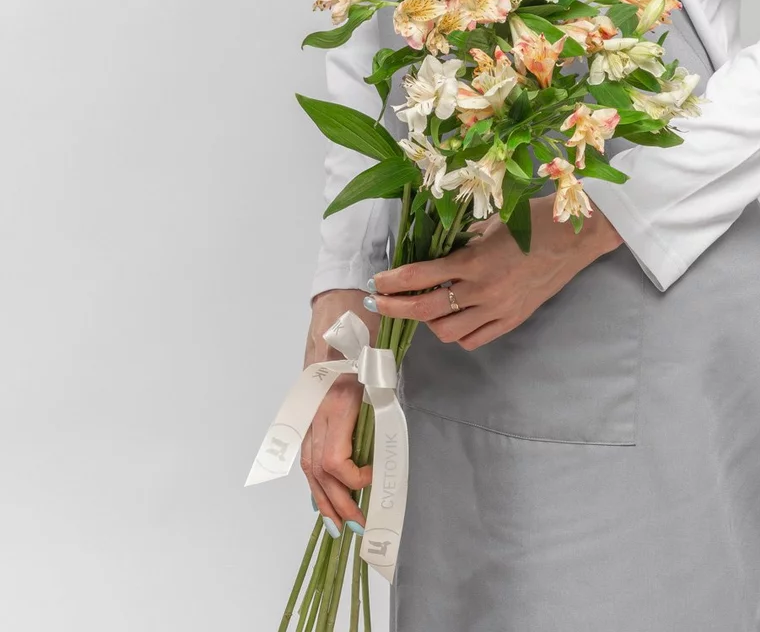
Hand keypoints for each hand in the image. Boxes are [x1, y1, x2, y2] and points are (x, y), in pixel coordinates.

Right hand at [300, 289, 380, 536]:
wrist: (339, 294)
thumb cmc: (365, 319)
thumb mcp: (381, 356)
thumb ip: (383, 393)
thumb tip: (389, 433)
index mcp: (335, 398)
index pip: (333, 459)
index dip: (352, 479)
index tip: (373, 478)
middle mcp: (315, 406)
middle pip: (316, 469)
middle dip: (337, 503)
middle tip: (360, 528)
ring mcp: (307, 405)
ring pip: (306, 461)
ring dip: (322, 496)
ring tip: (338, 524)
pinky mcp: (306, 402)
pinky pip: (305, 446)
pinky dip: (313, 475)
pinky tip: (322, 492)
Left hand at [367, 194, 622, 349]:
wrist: (575, 237)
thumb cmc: (533, 220)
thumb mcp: (489, 223)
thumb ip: (459, 241)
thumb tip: (431, 251)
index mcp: (475, 261)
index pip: (420, 277)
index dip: (392, 282)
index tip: (377, 283)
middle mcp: (483, 290)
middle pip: (426, 310)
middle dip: (395, 307)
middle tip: (378, 303)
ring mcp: (498, 309)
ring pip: (447, 331)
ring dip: (427, 321)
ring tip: (422, 307)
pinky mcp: (512, 320)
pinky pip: (474, 339)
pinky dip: (456, 333)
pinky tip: (453, 319)